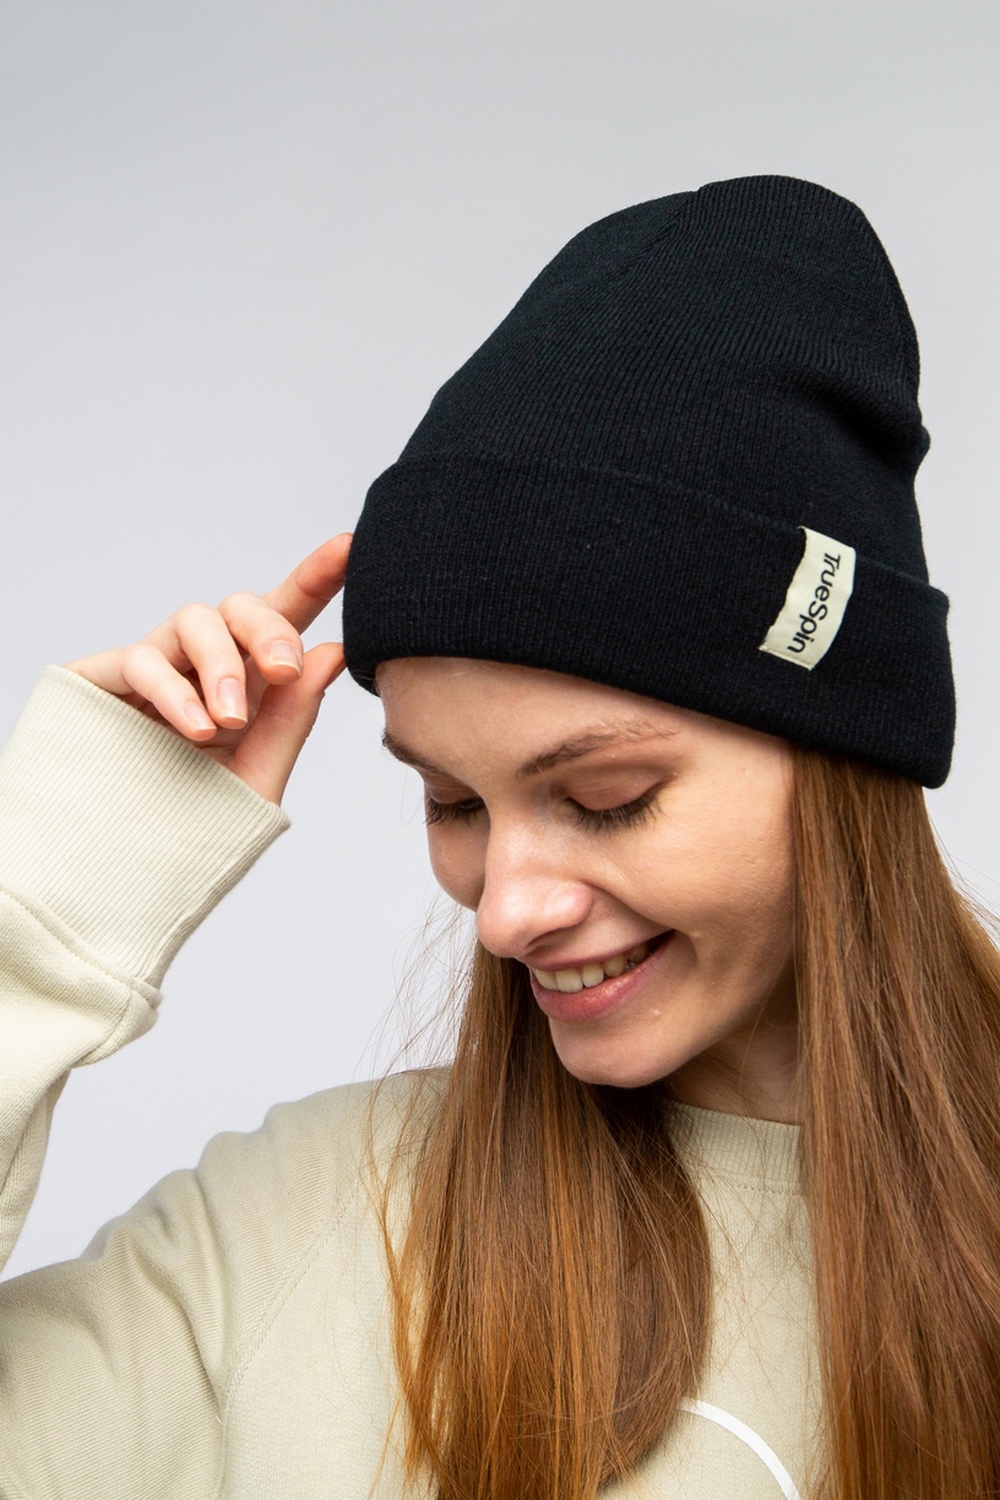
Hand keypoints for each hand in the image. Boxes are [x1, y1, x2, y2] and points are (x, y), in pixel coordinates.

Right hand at [65, 535, 351, 804]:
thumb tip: (332, 654)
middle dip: (269, 630)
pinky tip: (195, 728)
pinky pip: (142, 659)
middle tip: (284, 671)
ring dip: (220, 665)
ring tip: (228, 721)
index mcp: (252, 679)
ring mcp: (156, 666)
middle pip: (241, 606)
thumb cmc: (195, 820)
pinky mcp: (106, 679)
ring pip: (193, 619)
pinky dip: (174, 691)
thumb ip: (293, 719)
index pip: (287, 617)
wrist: (124, 866)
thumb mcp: (257, 776)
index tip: (350, 548)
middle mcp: (205, 662)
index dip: (317, 577)